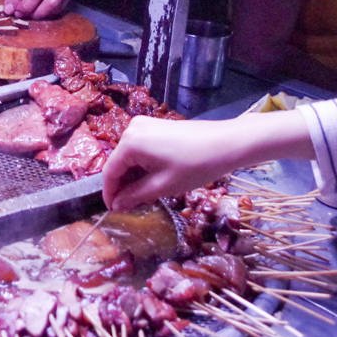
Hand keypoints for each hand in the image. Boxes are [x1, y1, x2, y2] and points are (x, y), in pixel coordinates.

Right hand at [103, 117, 236, 211]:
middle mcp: (131, 129)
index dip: (110, 193)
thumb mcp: (162, 185)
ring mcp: (144, 124)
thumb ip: (135, 195)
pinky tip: (153, 178)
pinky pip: (140, 148)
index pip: (109, 172)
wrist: (226, 143)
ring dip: (134, 176)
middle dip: (123, 185)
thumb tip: (116, 205)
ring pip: (130, 156)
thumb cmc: (194, 166)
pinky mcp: (155, 125)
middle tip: (132, 206)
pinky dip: (143, 164)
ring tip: (145, 195)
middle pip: (119, 162)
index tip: (113, 211)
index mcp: (130, 142)